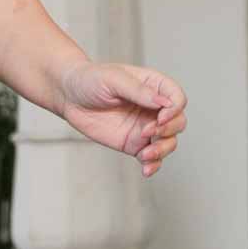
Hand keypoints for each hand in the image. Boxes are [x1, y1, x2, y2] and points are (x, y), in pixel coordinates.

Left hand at [55, 60, 186, 176]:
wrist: (69, 96)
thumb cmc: (90, 80)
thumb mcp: (114, 79)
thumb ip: (139, 91)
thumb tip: (164, 103)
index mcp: (153, 86)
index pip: (177, 98)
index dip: (174, 109)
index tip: (160, 117)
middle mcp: (153, 108)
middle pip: (178, 122)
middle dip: (168, 130)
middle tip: (148, 131)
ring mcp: (145, 127)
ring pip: (168, 142)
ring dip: (162, 150)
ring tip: (146, 154)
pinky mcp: (133, 143)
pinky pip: (151, 157)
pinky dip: (153, 165)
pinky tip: (146, 169)